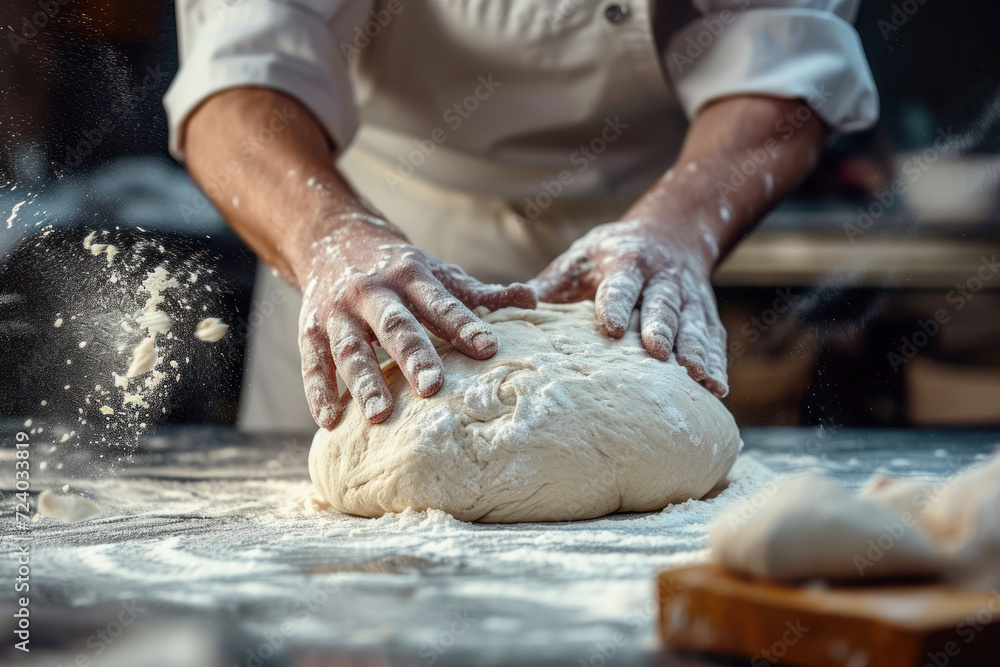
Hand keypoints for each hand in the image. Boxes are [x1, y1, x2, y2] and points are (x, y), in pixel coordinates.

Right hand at [296, 213, 535, 427]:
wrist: (333, 238)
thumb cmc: (399, 268)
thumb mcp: (438, 273)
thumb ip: (480, 294)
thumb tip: (533, 299)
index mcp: (411, 277)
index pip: (442, 304)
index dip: (465, 326)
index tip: (489, 349)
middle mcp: (374, 293)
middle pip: (396, 327)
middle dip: (414, 356)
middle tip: (434, 388)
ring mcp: (339, 312)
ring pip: (351, 349)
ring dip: (365, 382)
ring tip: (380, 416)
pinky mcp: (310, 329)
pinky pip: (313, 362)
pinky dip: (319, 391)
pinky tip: (331, 421)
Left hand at [530, 219, 727, 396]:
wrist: (668, 235)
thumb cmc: (606, 258)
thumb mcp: (576, 262)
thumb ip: (545, 290)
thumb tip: (499, 316)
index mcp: (625, 263)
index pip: (619, 285)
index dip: (616, 304)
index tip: (612, 328)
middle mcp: (661, 278)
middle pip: (662, 305)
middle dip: (660, 328)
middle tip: (657, 353)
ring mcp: (688, 298)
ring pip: (693, 325)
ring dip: (695, 351)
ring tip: (696, 380)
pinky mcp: (706, 316)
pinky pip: (713, 340)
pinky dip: (717, 364)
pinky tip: (718, 391)